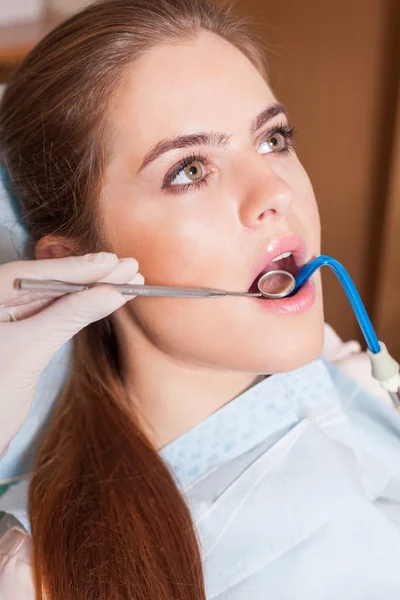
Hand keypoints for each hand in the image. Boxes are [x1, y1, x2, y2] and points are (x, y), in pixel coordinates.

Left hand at [0, 252, 142, 457]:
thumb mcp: (30, 349)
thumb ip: (69, 317)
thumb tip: (112, 293)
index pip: (30, 275)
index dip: (72, 267)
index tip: (109, 263)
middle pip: (46, 281)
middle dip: (88, 276)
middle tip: (128, 267)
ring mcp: (7, 315)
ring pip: (55, 295)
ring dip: (92, 289)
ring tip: (128, 278)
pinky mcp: (23, 331)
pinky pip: (56, 312)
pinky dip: (82, 306)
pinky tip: (107, 297)